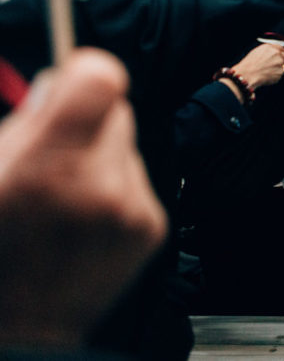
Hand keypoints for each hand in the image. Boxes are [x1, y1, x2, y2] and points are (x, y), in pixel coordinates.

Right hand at [0, 49, 165, 346]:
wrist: (18, 327)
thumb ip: (21, 124)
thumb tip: (58, 82)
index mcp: (49, 168)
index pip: (101, 80)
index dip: (84, 71)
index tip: (71, 79)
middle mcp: (101, 187)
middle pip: (117, 110)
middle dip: (86, 121)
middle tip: (52, 151)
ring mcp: (132, 209)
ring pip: (125, 146)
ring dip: (99, 157)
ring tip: (63, 196)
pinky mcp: (151, 227)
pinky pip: (136, 180)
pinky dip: (113, 188)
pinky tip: (83, 219)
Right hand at [229, 44, 283, 90]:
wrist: (246, 75)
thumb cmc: (249, 64)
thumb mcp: (257, 52)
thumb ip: (269, 51)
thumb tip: (278, 52)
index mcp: (270, 47)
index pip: (282, 48)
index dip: (281, 53)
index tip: (281, 56)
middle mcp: (276, 53)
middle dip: (283, 61)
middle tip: (275, 66)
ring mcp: (279, 63)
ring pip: (283, 66)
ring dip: (278, 69)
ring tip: (266, 72)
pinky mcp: (280, 72)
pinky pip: (280, 74)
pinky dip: (275, 76)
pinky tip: (267, 76)